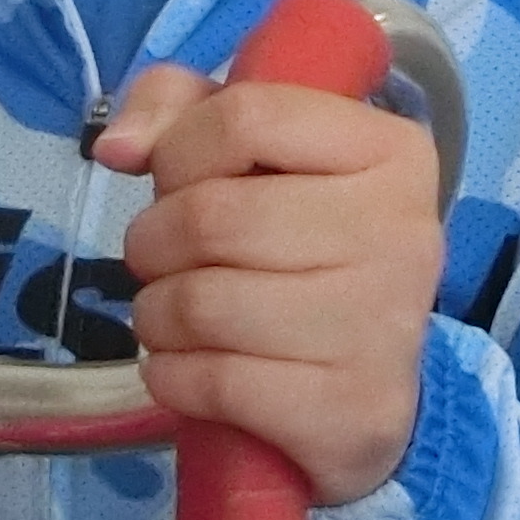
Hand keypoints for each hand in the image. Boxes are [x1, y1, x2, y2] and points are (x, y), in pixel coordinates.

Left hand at [100, 63, 442, 506]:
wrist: (366, 388)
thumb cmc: (302, 250)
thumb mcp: (254, 154)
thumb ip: (179, 109)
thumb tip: (118, 147)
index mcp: (389, 151)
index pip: (246, 118)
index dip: (180, 151)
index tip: (182, 183)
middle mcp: (401, 232)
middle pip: (212, 218)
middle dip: (152, 243)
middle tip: (161, 262)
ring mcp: (383, 326)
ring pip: (203, 305)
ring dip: (155, 314)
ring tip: (170, 316)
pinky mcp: (355, 410)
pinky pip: (215, 382)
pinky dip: (172, 376)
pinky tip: (188, 368)